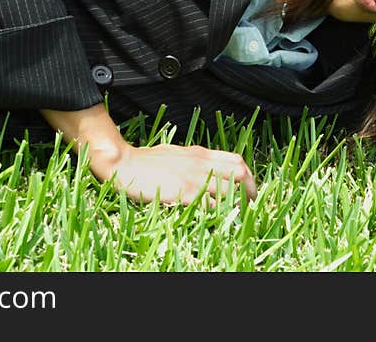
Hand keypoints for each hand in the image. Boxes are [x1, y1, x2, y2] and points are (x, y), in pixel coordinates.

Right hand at [96, 143, 257, 206]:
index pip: (237, 161)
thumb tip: (203, 167)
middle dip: (251, 192)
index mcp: (200, 153)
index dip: (249, 178)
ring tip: (237, 216)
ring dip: (239, 204)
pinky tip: (219, 221)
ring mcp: (195, 178)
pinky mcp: (185, 193)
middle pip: (242, 173)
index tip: (247, 192)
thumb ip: (192, 160)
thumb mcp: (174, 153)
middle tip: (248, 207)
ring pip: (232, 189)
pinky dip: (221, 214)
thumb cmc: (144, 161)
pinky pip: (213, 205)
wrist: (124, 163)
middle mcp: (202, 163)